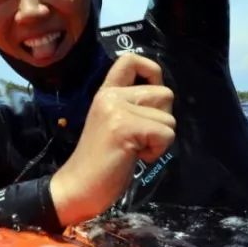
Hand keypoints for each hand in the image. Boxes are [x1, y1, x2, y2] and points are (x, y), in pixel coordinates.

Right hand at [49, 54, 176, 226]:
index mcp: (106, 92)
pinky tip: (136, 157)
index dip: (153, 71)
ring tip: (135, 148)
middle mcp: (110, 95)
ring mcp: (116, 110)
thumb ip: (132, 106)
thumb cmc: (100, 161)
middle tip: (141, 137)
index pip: (131, 59)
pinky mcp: (125, 128)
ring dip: (160, 138)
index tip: (152, 94)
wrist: (78, 187)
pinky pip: (166, 134)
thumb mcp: (114, 123)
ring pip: (168, 117)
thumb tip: (163, 98)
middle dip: (162, 119)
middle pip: (164, 93)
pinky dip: (158, 150)